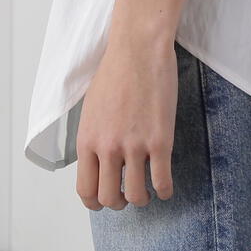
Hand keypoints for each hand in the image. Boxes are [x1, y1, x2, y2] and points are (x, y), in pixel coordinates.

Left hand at [75, 33, 178, 209]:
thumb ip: (93, 136)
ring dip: (142, 199)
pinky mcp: (160, 140)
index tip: (103, 201)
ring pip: (136, 195)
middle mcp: (107, 147)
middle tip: (126, 196)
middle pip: (108, 198)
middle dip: (118, 203)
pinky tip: (165, 186)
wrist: (139, 48)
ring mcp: (134, 146)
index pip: (85, 190)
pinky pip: (162, 181)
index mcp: (87, 140)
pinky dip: (164, 191)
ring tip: (147, 191)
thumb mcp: (91, 108)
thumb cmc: (115, 71)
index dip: (95, 202)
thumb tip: (97, 159)